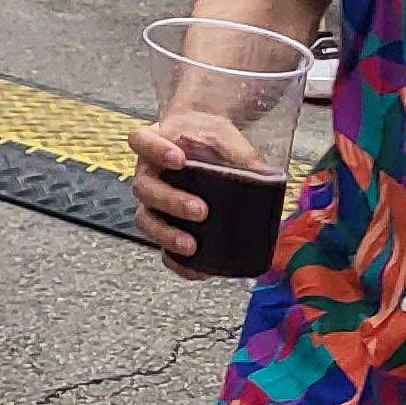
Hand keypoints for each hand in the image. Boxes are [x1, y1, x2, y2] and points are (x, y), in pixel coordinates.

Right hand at [127, 111, 265, 274]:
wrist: (205, 144)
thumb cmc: (208, 137)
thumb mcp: (223, 136)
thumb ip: (238, 153)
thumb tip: (264, 178)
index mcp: (154, 143)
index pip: (140, 141)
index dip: (155, 151)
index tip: (179, 159)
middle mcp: (147, 173)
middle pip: (145, 188)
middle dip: (171, 202)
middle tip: (200, 210)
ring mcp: (152, 202)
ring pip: (146, 220)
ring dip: (167, 235)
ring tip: (191, 245)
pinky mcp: (166, 227)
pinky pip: (162, 249)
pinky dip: (177, 261)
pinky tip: (197, 268)